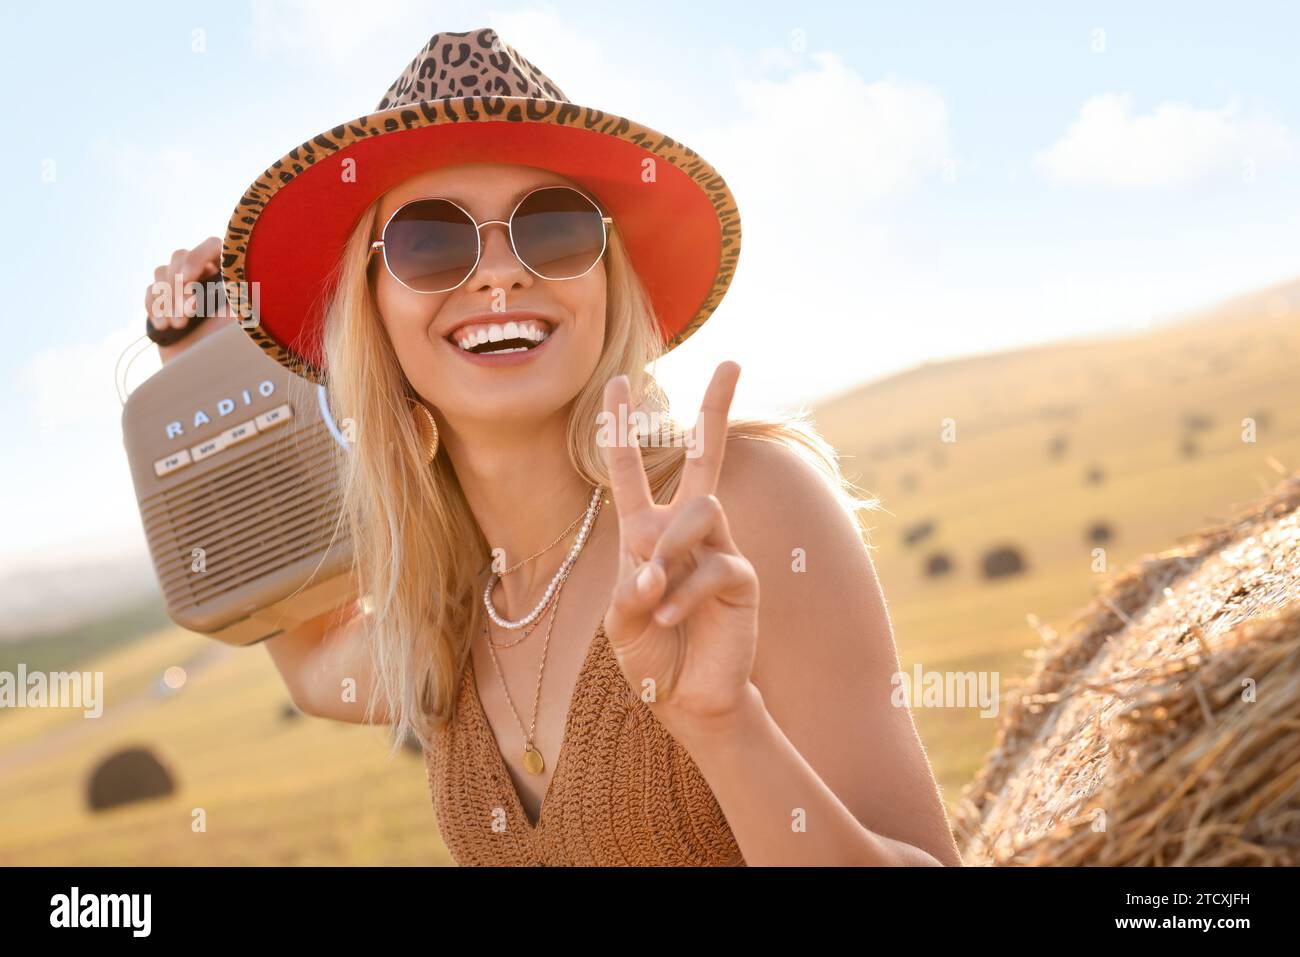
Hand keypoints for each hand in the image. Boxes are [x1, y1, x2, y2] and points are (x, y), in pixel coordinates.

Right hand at [145, 236, 238, 364]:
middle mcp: (206, 276)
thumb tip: (231, 268)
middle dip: (179, 286)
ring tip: (179, 326)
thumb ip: (237, 290)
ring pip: (161, 271)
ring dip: (166, 298)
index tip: (189, 279)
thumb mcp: (242, 318)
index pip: (211, 246)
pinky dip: (154, 306)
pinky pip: (150, 291)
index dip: (197, 257)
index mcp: (228, 273)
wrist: (209, 378)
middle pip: (180, 256)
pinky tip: (164, 326)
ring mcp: (181, 288)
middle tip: (187, 316)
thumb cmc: (234, 349)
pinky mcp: (162, 303)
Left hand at [599, 362, 760, 736]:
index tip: (616, 381)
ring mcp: (718, 549)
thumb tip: (657, 568)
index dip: (621, 426)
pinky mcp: (742, 578)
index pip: (631, 469)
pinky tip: (667, 619)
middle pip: (705, 457)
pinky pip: (714, 565)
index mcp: (646, 531)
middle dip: (716, 409)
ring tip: (652, 596)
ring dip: (670, 549)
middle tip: (732, 361)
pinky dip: (683, 593)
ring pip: (702, 509)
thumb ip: (631, 590)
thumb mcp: (620, 622)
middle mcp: (686, 531)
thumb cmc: (650, 657)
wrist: (686, 699)